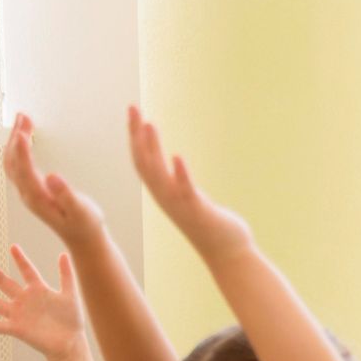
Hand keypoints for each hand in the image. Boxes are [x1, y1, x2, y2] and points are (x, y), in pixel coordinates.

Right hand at [0, 245, 84, 360]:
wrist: (70, 343)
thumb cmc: (72, 320)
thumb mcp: (70, 295)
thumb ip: (67, 275)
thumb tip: (64, 254)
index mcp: (38, 290)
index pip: (27, 271)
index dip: (20, 259)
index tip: (13, 247)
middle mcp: (25, 300)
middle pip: (5, 282)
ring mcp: (19, 315)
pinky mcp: (17, 329)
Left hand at [3, 113, 106, 247]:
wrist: (84, 237)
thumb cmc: (85, 224)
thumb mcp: (80, 210)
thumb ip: (66, 194)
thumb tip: (51, 176)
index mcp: (37, 198)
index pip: (23, 170)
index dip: (21, 149)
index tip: (22, 131)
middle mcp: (28, 194)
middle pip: (12, 161)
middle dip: (16, 137)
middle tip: (23, 116)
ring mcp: (28, 191)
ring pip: (12, 161)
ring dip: (14, 139)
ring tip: (23, 119)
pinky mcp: (32, 188)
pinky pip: (18, 164)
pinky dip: (18, 147)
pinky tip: (26, 137)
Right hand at [127, 106, 252, 260]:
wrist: (227, 253)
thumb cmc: (211, 225)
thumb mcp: (189, 197)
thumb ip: (179, 182)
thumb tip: (176, 165)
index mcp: (164, 193)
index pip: (142, 160)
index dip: (135, 136)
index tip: (133, 111)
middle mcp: (166, 198)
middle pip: (144, 162)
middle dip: (137, 135)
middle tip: (132, 107)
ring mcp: (180, 205)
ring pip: (160, 174)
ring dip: (153, 149)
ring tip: (149, 124)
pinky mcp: (198, 211)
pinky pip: (186, 191)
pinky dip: (180, 174)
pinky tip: (177, 157)